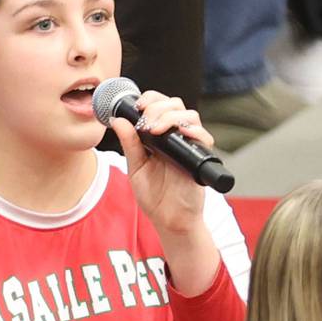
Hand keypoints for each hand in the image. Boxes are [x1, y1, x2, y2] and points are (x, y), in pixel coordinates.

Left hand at [111, 91, 219, 295]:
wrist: (169, 220)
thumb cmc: (154, 196)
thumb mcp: (136, 168)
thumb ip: (129, 144)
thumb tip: (118, 121)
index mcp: (159, 137)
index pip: (159, 106)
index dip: (151, 99)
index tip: (138, 106)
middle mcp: (175, 138)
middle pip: (175, 105)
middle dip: (158, 107)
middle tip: (145, 121)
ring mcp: (188, 146)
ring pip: (190, 116)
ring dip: (171, 116)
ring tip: (155, 130)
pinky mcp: (199, 158)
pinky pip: (203, 137)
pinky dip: (193, 131)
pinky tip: (179, 134)